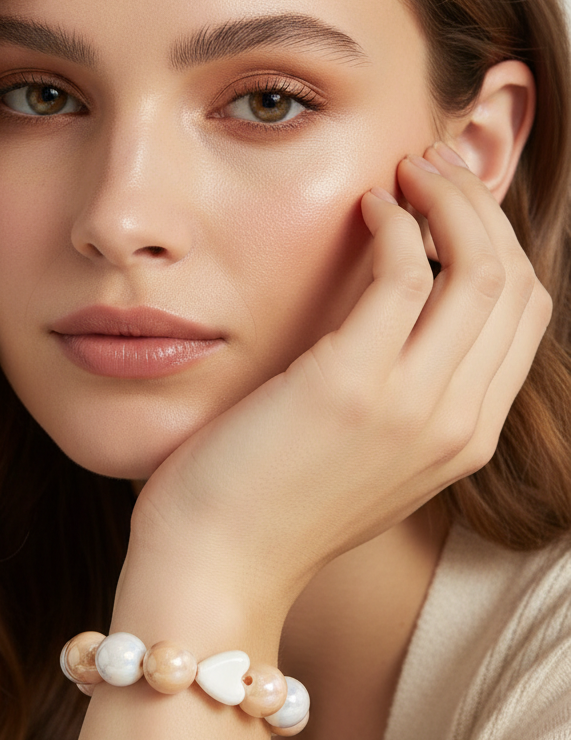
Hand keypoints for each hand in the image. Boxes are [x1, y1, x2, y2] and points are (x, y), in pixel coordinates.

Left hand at [124, 143, 551, 632]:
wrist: (216, 572)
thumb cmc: (269, 506)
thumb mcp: (363, 456)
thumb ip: (401, 394)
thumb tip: (403, 305)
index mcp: (468, 440)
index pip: (523, 314)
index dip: (496, 242)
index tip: (451, 203)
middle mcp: (459, 423)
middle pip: (515, 281)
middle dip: (480, 206)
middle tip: (429, 168)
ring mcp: (414, 406)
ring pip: (480, 265)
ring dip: (447, 197)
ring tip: (403, 170)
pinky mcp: (353, 384)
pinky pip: (405, 270)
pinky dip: (393, 219)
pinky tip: (362, 204)